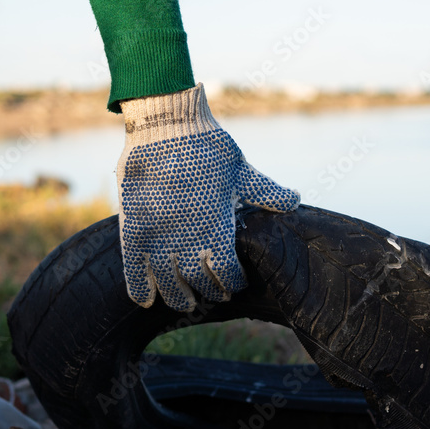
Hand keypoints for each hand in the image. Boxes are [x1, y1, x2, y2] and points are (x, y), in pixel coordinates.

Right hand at [117, 84, 299, 311]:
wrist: (166, 125)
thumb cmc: (208, 146)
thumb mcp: (242, 170)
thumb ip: (267, 192)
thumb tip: (296, 201)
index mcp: (217, 228)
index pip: (227, 272)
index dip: (233, 281)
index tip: (235, 282)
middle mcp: (187, 239)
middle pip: (198, 283)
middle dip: (210, 291)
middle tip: (215, 293)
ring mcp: (158, 236)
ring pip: (168, 284)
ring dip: (178, 298)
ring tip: (186, 303)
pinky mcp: (134, 228)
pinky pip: (133, 268)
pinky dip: (139, 288)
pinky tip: (146, 301)